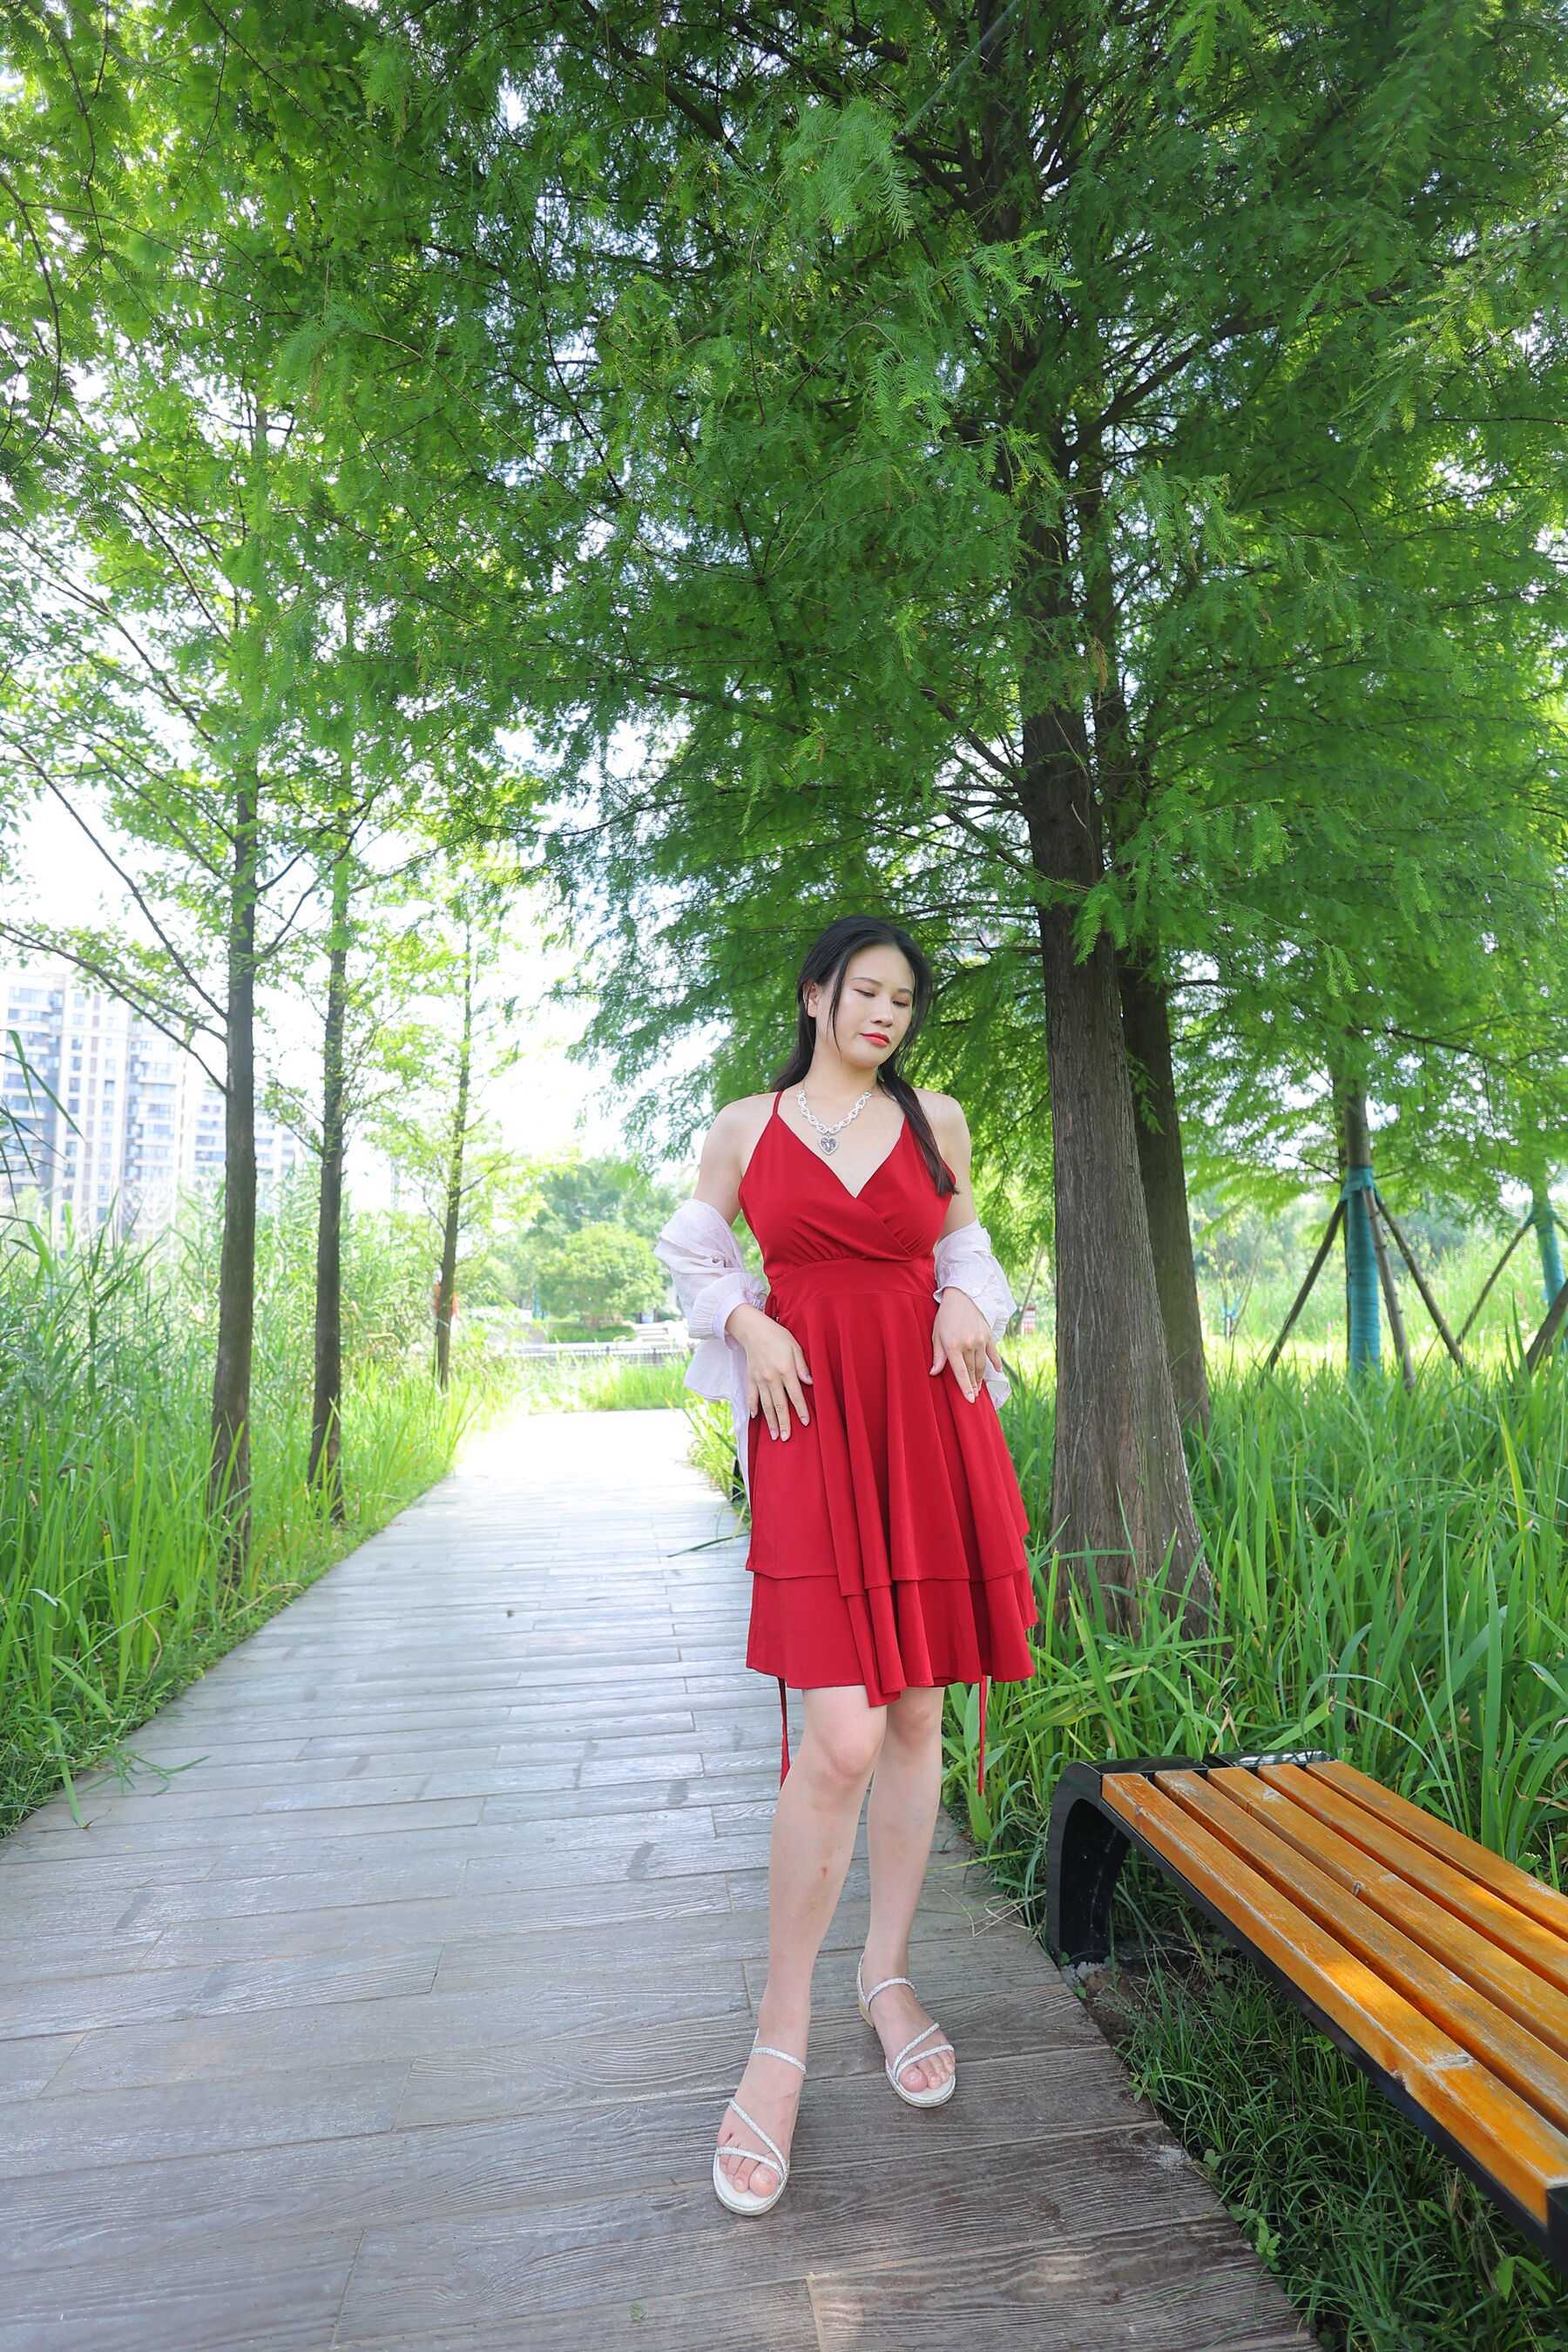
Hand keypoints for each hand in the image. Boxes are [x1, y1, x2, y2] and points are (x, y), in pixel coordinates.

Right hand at [728, 1302, 812, 1440]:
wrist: (753, 1329)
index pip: (795, 1395)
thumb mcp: (795, 1346)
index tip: (805, 1423)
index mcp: (785, 1370)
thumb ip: (802, 1366)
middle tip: (787, 1438)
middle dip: (784, 1423)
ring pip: (766, 1405)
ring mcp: (759, 1380)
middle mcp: (771, 1378)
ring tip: (775, 1435)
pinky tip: (755, 1418)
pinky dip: (753, 1407)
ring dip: (770, 1421)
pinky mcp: (750, 1378)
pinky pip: (751, 1396)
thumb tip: (810, 1383)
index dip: (801, 1410)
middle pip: (779, 1405)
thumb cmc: (777, 1336)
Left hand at [931, 1288, 1000, 1403]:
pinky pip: (993, 1352)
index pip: (961, 1373)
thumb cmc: (945, 1317)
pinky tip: (996, 1371)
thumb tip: (933, 1373)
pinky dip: (996, 1362)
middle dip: (973, 1385)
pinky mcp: (988, 1335)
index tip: (970, 1400)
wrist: (960, 1297)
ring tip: (979, 1386)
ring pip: (982, 1364)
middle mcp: (968, 1344)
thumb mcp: (936, 1335)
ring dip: (981, 1377)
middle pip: (972, 1371)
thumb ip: (937, 1356)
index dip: (965, 1387)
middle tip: (974, 1395)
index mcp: (953, 1346)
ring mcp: (980, 1340)